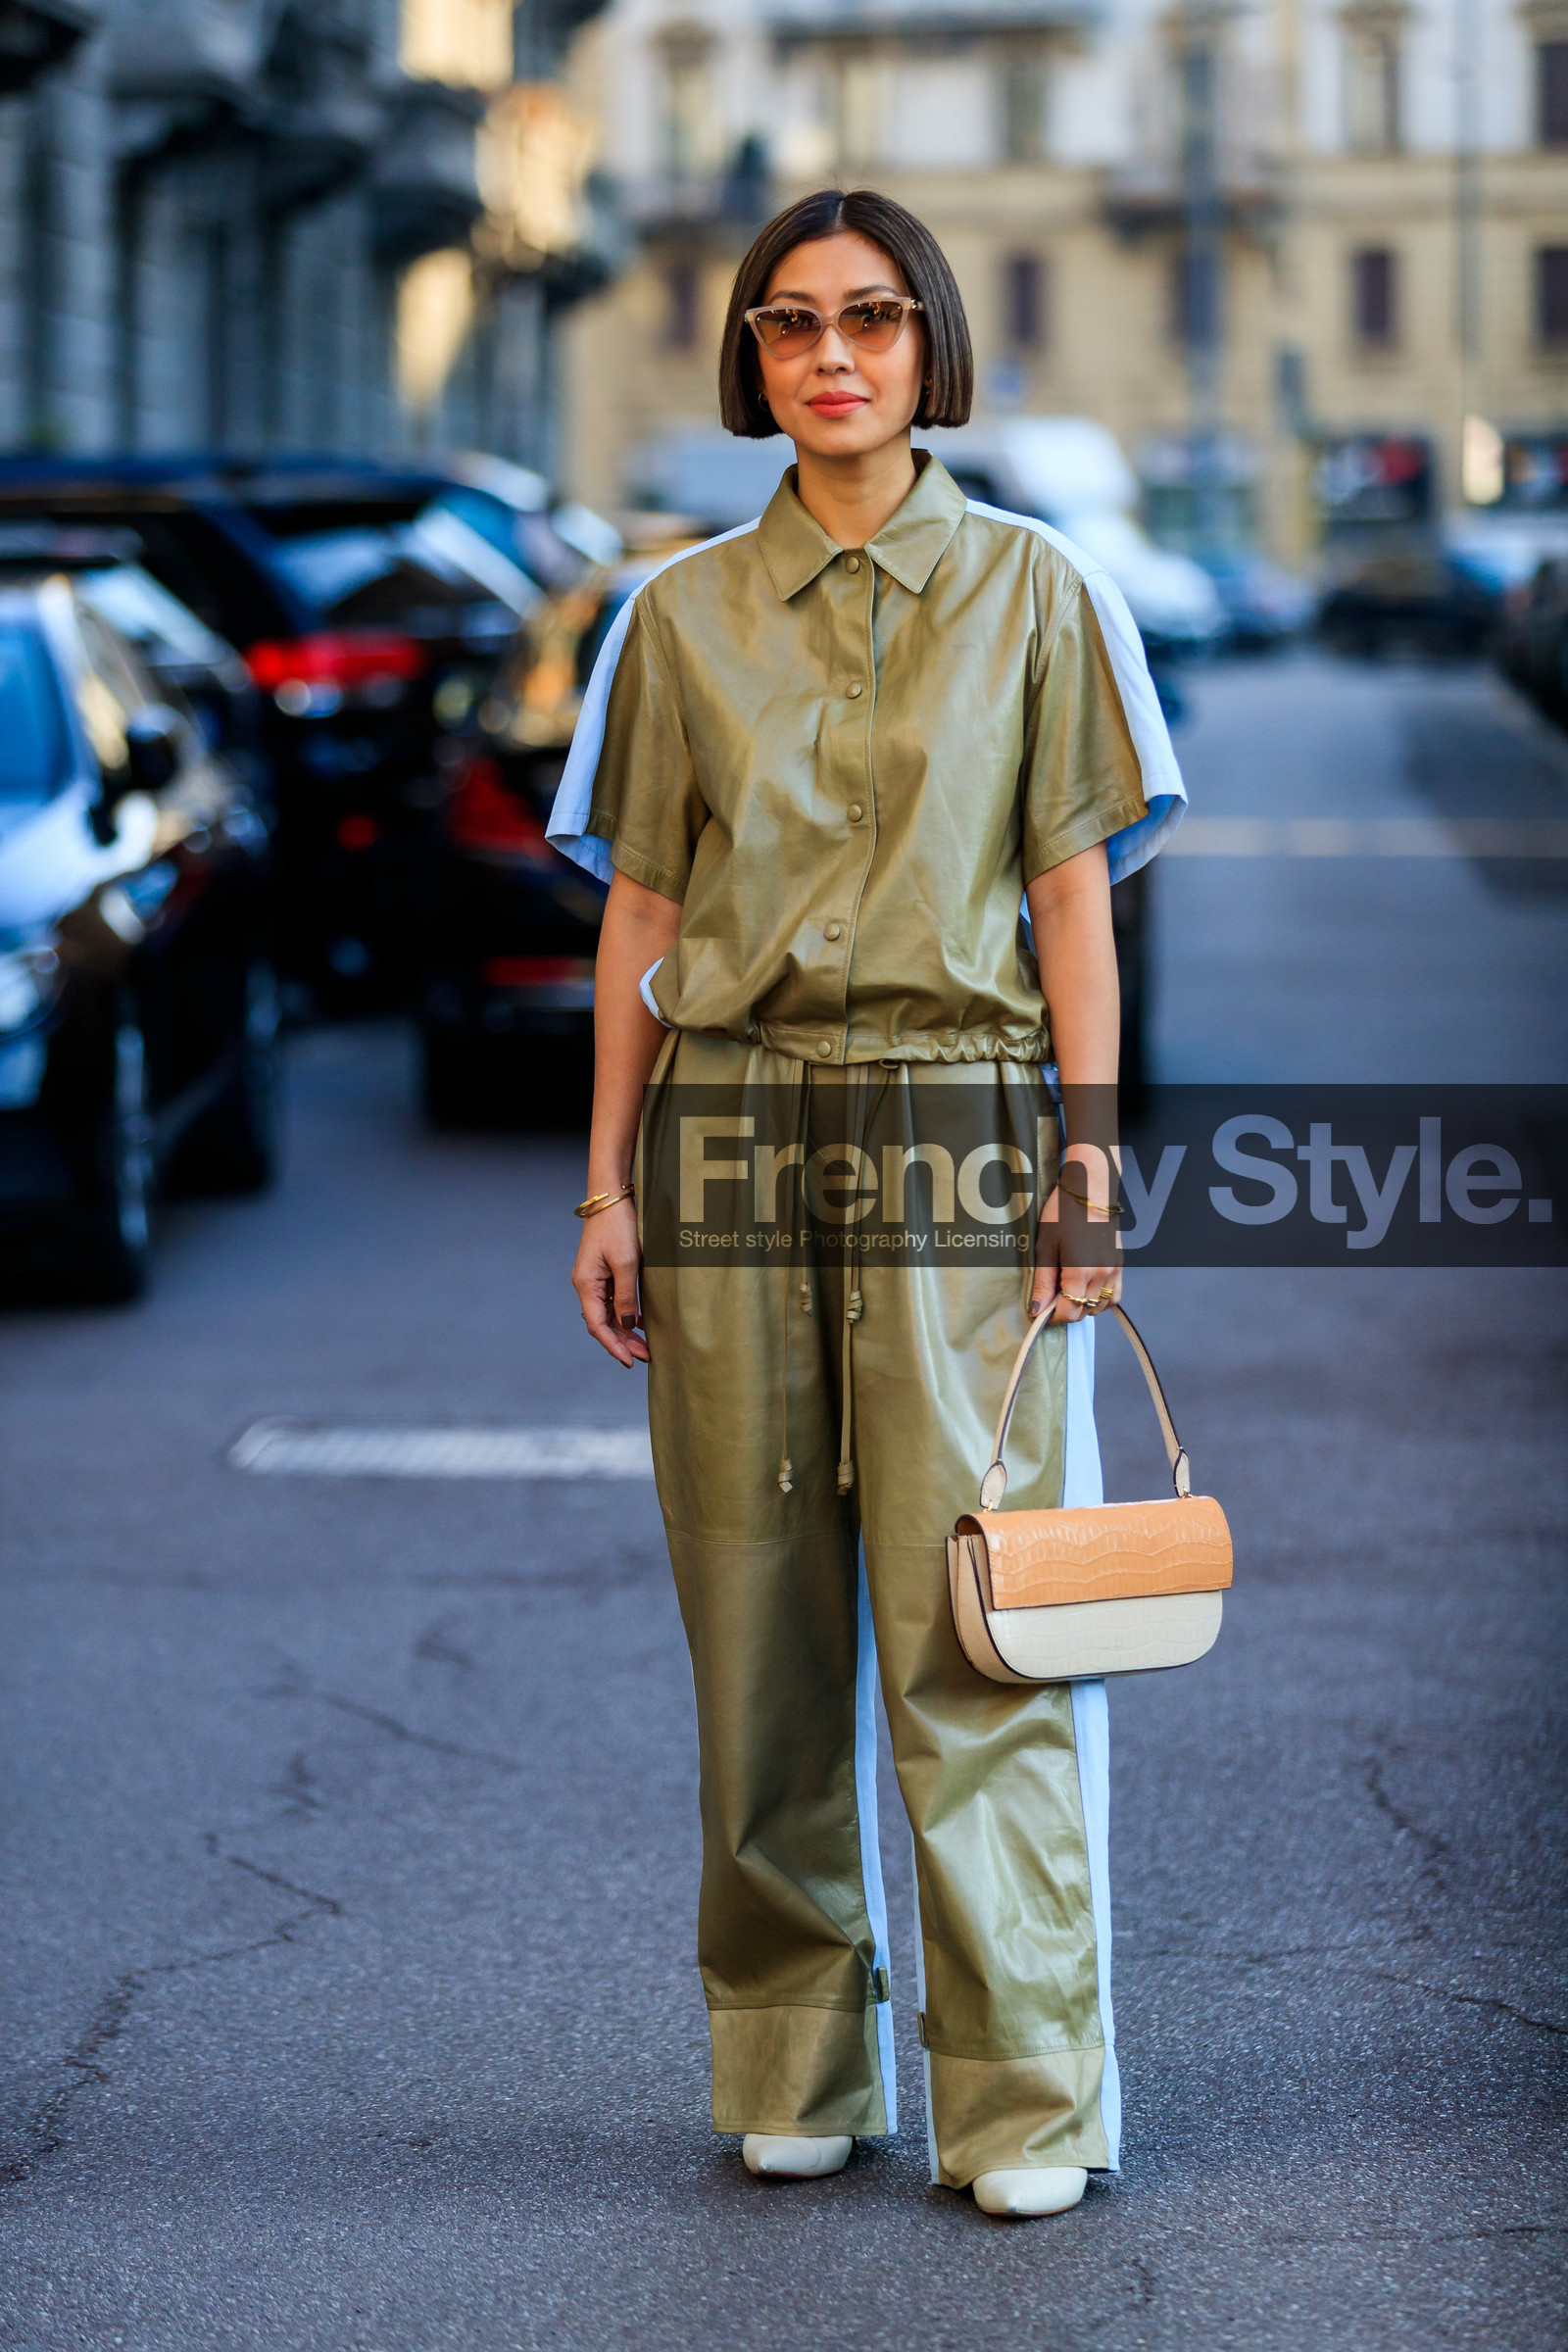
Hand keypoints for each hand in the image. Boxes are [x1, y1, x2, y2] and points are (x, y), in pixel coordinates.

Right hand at [571, 1197, 647, 1365]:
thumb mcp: (626, 1264)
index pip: (597, 1326)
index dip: (613, 1346)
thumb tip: (627, 1325)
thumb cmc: (618, 1227)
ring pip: (609, 1314)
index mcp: (586, 1285)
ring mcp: (594, 1279)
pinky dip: (626, 1314)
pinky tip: (640, 1323)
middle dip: (623, 1342)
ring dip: (625, 1331)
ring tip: (645, 1346)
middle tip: (646, 1357)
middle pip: (603, 1323)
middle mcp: (586, 1285)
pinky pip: (613, 1301)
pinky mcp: (603, 1272)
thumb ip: (626, 1297)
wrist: (611, 1198)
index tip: (629, 1362)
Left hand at [1030, 1183, 1121, 1324]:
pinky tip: (1087, 1287)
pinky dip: (1101, 1299)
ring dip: (1084, 1306)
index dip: (1053, 1316)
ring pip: (1101, 1307)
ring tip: (1069, 1290)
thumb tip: (1037, 1310)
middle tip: (1052, 1297)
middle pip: (1084, 1312)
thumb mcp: (1045, 1247)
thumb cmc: (1063, 1213)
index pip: (1070, 1312)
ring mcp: (1114, 1270)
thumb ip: (1043, 1282)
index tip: (1042, 1310)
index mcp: (1080, 1271)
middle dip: (1066, 1310)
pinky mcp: (1120, 1264)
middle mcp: (1102, 1274)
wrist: (1090, 1189)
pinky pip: (1115, 1295)